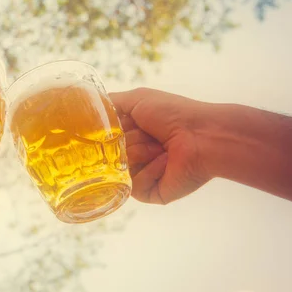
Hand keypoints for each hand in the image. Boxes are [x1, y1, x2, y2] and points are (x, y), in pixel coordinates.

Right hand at [109, 88, 211, 203]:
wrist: (202, 135)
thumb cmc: (172, 114)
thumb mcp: (136, 99)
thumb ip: (110, 103)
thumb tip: (90, 108)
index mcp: (131, 135)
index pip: (104, 138)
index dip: (111, 130)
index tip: (125, 122)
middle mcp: (135, 155)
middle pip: (109, 154)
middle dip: (128, 140)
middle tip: (149, 134)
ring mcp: (142, 175)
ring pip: (120, 170)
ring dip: (140, 153)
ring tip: (160, 147)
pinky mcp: (151, 193)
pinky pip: (134, 186)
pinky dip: (149, 171)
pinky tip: (165, 162)